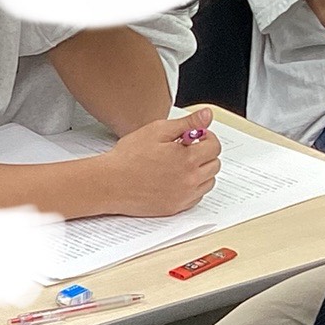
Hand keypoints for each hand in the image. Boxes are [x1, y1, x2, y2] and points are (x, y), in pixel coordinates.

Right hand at [100, 110, 220, 217]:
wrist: (109, 183)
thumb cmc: (128, 158)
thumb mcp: (157, 131)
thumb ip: (187, 123)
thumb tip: (207, 116)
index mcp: (187, 159)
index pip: (215, 146)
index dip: (206, 137)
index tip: (196, 137)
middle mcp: (189, 180)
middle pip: (214, 165)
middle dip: (205, 154)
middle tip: (187, 149)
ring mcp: (182, 196)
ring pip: (208, 182)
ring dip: (201, 171)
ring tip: (182, 165)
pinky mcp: (174, 208)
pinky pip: (196, 198)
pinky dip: (192, 188)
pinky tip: (177, 179)